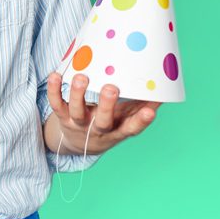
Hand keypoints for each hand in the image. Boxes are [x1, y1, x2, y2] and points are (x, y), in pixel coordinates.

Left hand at [44, 72, 160, 155]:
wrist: (78, 143)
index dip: (141, 122)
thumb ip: (142, 105)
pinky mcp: (62, 117)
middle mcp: (98, 129)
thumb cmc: (109, 124)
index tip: (150, 112)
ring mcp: (79, 123)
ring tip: (82, 77)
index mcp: (117, 130)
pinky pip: (56, 104)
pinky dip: (54, 90)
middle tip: (111, 88)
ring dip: (78, 94)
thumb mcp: (126, 119)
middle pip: (103, 121)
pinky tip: (55, 75)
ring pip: (77, 111)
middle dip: (107, 105)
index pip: (131, 129)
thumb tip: (165, 89)